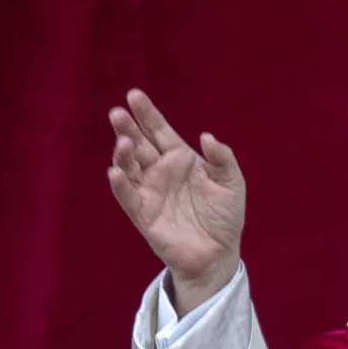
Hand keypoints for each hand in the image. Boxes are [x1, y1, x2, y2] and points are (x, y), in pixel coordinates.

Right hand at [106, 89, 244, 314]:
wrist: (218, 253)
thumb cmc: (225, 216)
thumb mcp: (231, 183)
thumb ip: (222, 158)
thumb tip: (206, 136)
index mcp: (180, 159)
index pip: (159, 131)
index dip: (147, 114)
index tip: (134, 95)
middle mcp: (160, 171)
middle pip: (139, 144)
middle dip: (128, 129)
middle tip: (118, 113)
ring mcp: (149, 191)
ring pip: (129, 167)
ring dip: (122, 154)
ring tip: (123, 142)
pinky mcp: (142, 214)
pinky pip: (127, 196)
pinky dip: (120, 184)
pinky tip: (116, 171)